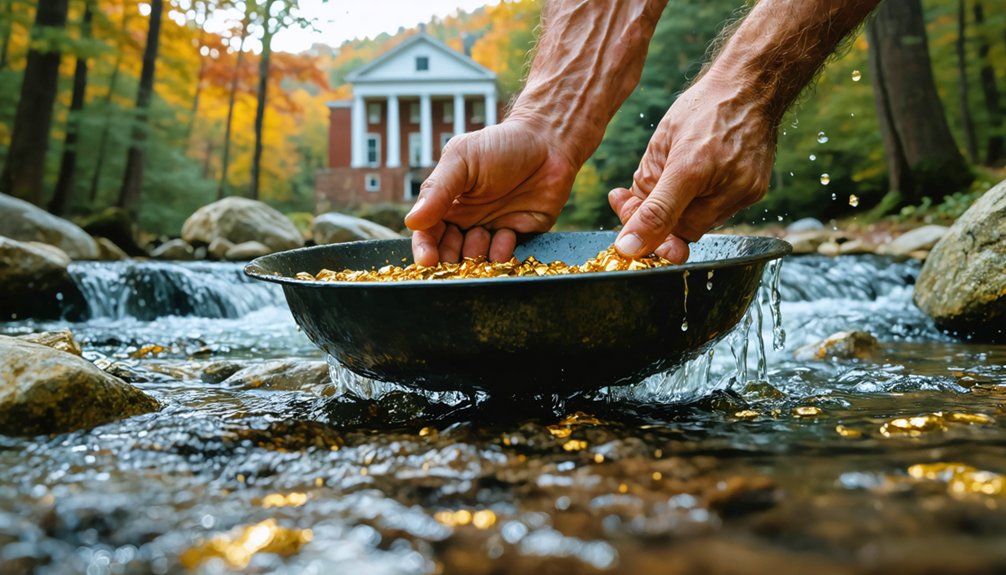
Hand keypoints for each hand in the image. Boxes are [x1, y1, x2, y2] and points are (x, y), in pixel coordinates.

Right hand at [404, 116, 579, 265]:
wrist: (547, 142)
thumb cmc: (500, 145)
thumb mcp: (461, 159)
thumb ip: (437, 190)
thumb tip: (412, 221)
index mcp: (447, 203)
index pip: (427, 233)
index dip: (424, 249)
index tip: (428, 261)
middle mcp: (468, 221)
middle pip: (449, 253)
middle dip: (450, 258)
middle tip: (456, 255)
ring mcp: (493, 230)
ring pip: (476, 259)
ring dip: (476, 255)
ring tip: (481, 236)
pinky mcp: (520, 236)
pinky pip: (505, 255)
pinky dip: (501, 252)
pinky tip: (505, 235)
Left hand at [608, 77, 776, 262]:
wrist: (750, 89)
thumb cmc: (701, 111)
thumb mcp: (661, 143)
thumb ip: (646, 191)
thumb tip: (629, 239)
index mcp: (693, 167)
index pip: (661, 222)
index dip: (640, 233)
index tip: (625, 233)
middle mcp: (726, 185)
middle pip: (681, 230)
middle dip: (657, 220)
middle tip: (638, 200)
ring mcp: (745, 192)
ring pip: (700, 224)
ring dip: (680, 212)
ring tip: (673, 178)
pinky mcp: (755, 193)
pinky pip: (719, 213)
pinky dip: (701, 204)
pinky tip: (698, 179)